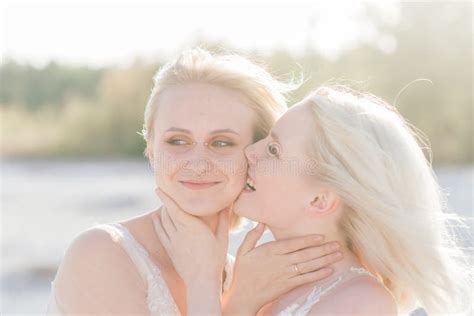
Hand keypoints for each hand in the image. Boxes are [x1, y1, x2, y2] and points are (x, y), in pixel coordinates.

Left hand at [152, 188, 228, 285]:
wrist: (201, 280)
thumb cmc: (215, 259)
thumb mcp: (222, 238)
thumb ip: (223, 220)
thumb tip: (227, 205)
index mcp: (193, 226)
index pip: (175, 207)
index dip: (166, 197)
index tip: (160, 187)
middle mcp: (180, 231)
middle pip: (168, 212)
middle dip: (164, 200)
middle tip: (163, 189)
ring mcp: (173, 241)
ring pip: (163, 221)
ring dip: (162, 210)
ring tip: (162, 201)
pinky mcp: (169, 249)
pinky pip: (160, 232)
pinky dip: (157, 223)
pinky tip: (155, 217)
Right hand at [223, 224, 342, 314]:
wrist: (244, 295)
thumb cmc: (243, 272)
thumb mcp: (243, 251)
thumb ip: (252, 236)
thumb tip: (261, 223)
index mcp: (270, 251)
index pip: (292, 244)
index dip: (308, 240)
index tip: (321, 236)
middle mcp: (280, 262)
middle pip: (305, 254)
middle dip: (323, 249)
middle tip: (337, 244)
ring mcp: (285, 274)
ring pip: (309, 266)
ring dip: (325, 260)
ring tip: (338, 255)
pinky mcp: (288, 285)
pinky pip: (306, 279)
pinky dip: (319, 275)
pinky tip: (330, 271)